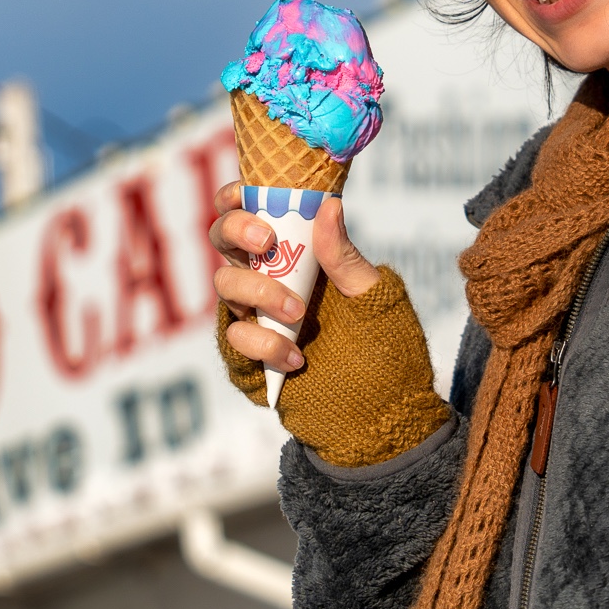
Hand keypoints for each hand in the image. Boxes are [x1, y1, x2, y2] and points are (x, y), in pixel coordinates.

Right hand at [209, 181, 448, 465]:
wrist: (383, 416)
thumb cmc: (385, 348)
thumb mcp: (373, 297)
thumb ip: (345, 256)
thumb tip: (330, 204)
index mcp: (297, 254)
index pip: (253, 213)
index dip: (237, 197)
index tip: (246, 193)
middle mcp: (268, 279)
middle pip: (223, 242)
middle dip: (237, 233)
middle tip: (267, 241)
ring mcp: (255, 318)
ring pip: (226, 287)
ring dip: (259, 294)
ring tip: (299, 316)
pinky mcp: (249, 357)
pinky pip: (234, 339)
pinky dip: (263, 344)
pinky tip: (297, 358)